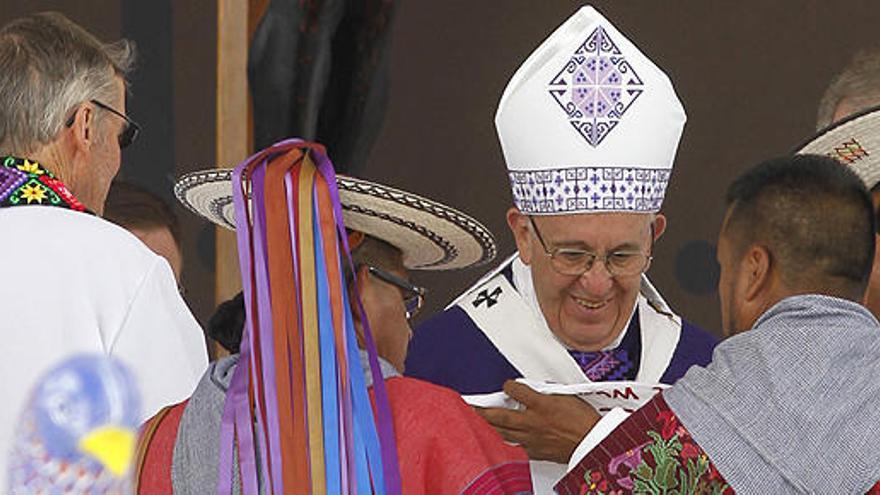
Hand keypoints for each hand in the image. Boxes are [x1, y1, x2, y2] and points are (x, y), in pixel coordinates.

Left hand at [474, 380, 600, 463]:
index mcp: (541, 404)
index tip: (506, 385)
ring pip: (503, 432)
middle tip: (470, 406)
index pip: (515, 390)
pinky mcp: (535, 451)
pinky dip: (504, 442)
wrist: (593, 442)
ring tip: (477, 421)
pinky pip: (514, 446)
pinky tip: (496, 440)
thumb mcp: (567, 396)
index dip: (508, 386)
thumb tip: (537, 389)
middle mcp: (533, 421)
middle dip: (483, 410)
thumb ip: (548, 392)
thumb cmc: (584, 420)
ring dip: (488, 426)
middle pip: (500, 415)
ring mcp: (532, 438)